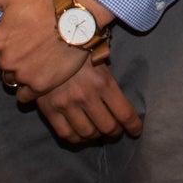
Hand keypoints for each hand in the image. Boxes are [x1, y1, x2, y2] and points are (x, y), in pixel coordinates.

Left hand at [0, 0, 89, 95]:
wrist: (78, 17)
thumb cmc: (44, 3)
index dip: (1, 41)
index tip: (17, 35)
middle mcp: (6, 60)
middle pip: (1, 64)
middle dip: (11, 56)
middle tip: (30, 44)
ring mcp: (23, 75)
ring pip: (11, 80)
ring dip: (19, 72)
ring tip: (37, 58)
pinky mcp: (39, 86)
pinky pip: (24, 96)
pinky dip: (29, 89)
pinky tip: (39, 74)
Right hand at [29, 59, 143, 145]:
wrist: (46, 43)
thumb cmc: (78, 48)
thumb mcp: (100, 57)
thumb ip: (110, 81)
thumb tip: (122, 104)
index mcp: (103, 82)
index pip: (125, 114)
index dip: (134, 127)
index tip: (135, 131)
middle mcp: (86, 96)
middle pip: (108, 127)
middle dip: (115, 132)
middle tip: (116, 130)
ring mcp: (66, 105)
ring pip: (88, 134)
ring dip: (96, 136)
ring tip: (98, 131)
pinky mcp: (49, 110)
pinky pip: (66, 135)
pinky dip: (76, 139)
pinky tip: (80, 135)